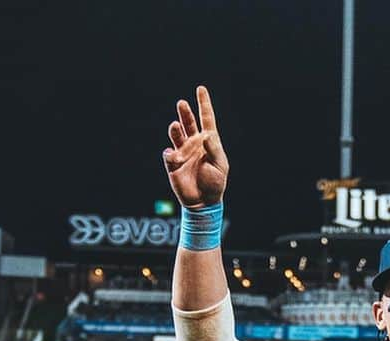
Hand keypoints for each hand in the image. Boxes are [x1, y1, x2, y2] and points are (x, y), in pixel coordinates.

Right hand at [163, 85, 228, 207]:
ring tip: (175, 126)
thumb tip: (206, 135)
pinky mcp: (173, 164)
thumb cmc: (215, 183)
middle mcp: (194, 143)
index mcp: (208, 142)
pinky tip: (172, 154)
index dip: (203, 104)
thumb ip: (214, 150)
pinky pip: (169, 155)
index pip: (206, 119)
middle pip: (188, 123)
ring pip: (176, 135)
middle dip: (184, 113)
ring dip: (175, 130)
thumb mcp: (220, 166)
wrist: (203, 202)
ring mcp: (183, 152)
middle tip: (182, 104)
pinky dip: (169, 153)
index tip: (201, 89)